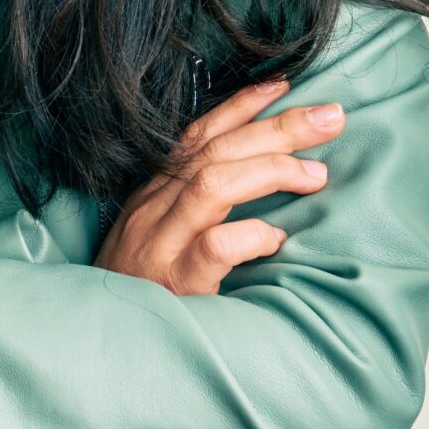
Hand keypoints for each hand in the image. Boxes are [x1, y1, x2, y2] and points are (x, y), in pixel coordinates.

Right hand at [91, 76, 345, 295]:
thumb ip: (195, 209)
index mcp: (153, 195)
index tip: (285, 85)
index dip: (241, 106)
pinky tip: (277, 238)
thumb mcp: (158, 239)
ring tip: (317, 175)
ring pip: (211, 186)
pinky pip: (214, 248)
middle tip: (331, 116)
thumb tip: (260, 178)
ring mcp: (161, 246)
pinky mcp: (173, 285)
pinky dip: (249, 235)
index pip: (198, 136)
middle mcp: (153, 211)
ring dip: (270, 170)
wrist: (97, 343)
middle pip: (215, 151)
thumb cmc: (139, 291)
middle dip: (277, 127)